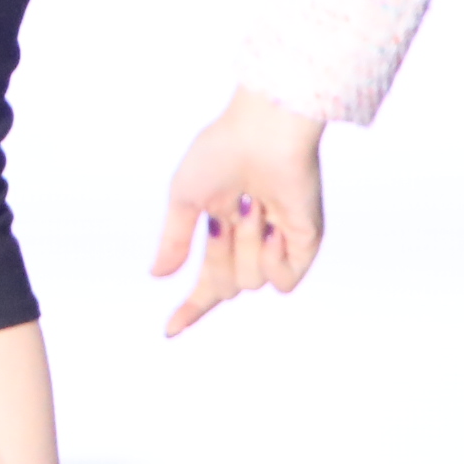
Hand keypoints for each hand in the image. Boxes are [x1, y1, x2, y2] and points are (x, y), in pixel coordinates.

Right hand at [149, 86, 327, 335]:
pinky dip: (273, 261)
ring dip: (246, 248)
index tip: (169, 331)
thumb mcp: (184, 197)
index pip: (208, 280)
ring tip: (256, 208)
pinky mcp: (305, 241)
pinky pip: (284, 282)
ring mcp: (280, 240)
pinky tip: (273, 229)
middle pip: (226, 283)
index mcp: (223, 227)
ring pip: (252, 282)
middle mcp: (252, 238)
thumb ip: (173, 239)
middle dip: (220, 258)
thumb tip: (158, 274)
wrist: (263, 132)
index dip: (191, 307)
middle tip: (226, 218)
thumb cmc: (221, 152)